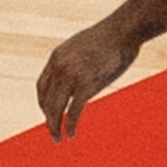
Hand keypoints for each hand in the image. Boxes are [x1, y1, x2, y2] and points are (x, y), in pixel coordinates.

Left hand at [37, 21, 138, 140]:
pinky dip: (71, 125)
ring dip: (54, 126)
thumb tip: (81, 71)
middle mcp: (59, 67)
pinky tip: (71, 134)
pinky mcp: (87, 84)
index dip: (43, 103)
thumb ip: (77, 60)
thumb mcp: (86, 45)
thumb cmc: (113, 35)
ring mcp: (72, 76)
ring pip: (56, 109)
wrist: (125, 28)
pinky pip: (74, 111)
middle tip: (53, 131)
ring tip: (58, 138)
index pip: (41, 87)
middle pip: (46, 101)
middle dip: (48, 118)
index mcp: (56, 57)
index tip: (49, 113)